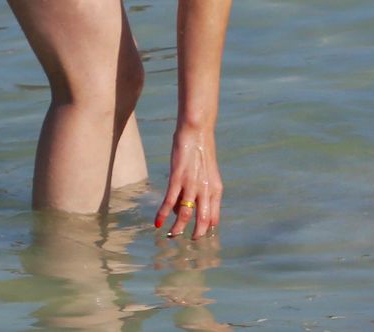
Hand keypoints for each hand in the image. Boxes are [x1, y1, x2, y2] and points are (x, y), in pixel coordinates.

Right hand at [155, 125, 221, 239]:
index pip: (214, 216)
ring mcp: (192, 184)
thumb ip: (198, 191)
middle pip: (202, 220)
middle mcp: (206, 189)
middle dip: (195, 234)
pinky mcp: (177, 178)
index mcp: (216, 189)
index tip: (199, 238)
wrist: (197, 131)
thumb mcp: (206, 173)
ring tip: (172, 235)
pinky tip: (157, 223)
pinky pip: (169, 201)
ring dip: (177, 228)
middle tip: (187, 241)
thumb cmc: (201, 151)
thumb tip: (179, 210)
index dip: (207, 229)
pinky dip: (162, 214)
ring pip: (185, 214)